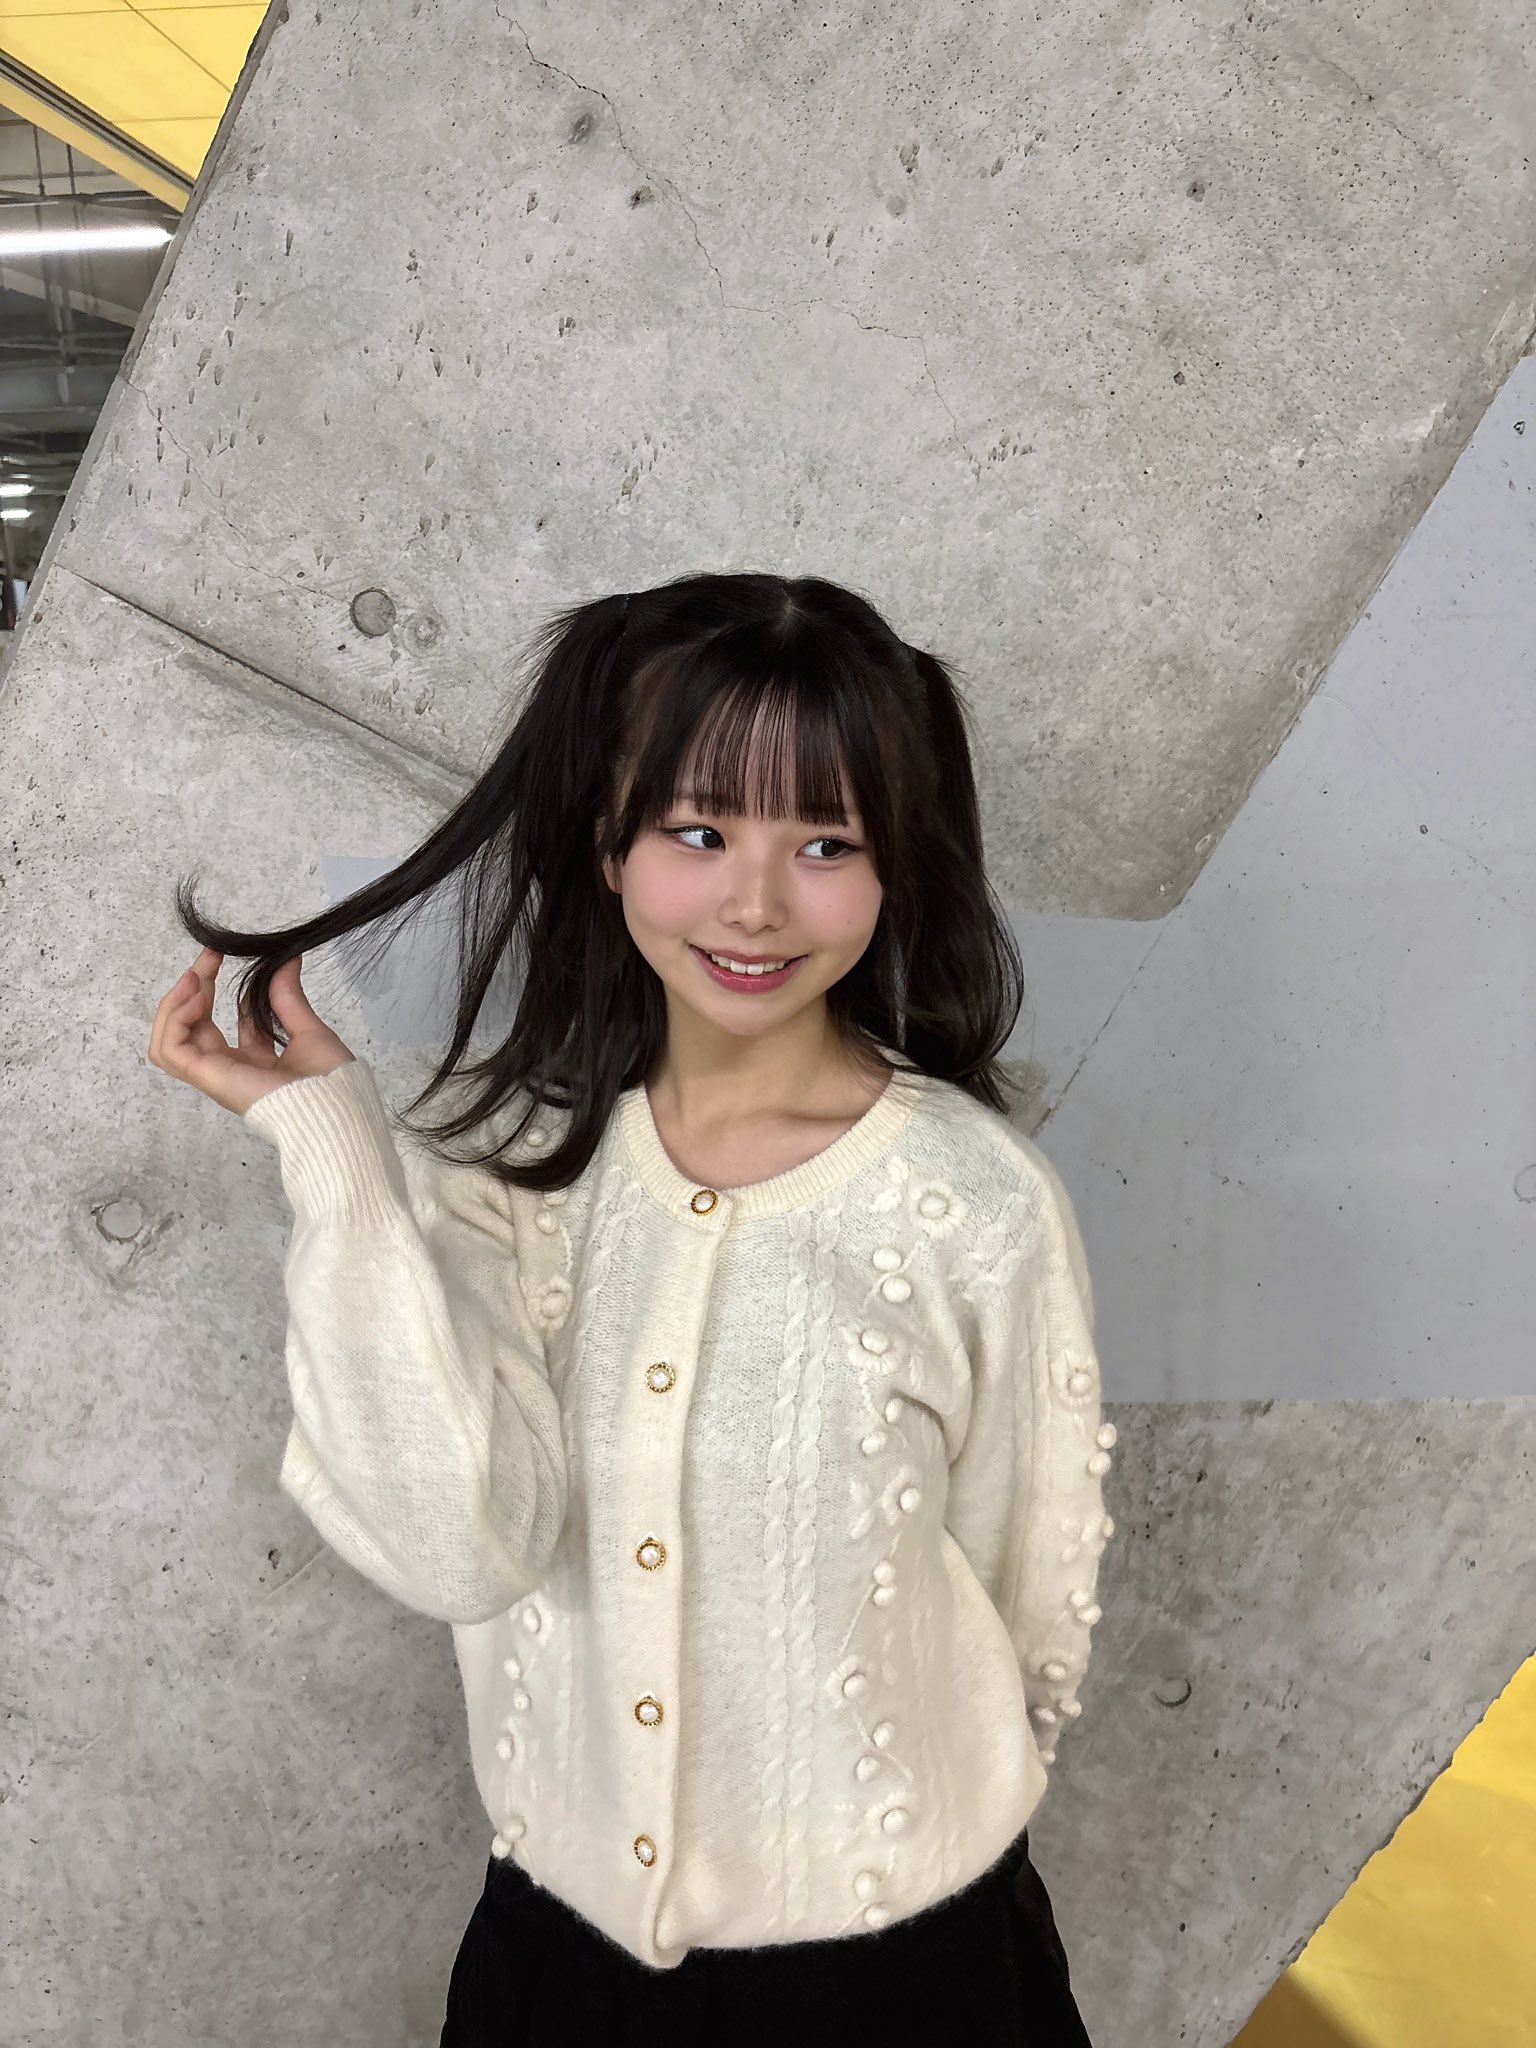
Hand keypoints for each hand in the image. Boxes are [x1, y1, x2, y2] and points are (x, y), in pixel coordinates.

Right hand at [148, 947, 356, 1116]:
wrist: (333, 1106)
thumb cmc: (328, 1079)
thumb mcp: (308, 1029)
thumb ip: (289, 998)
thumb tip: (288, 961)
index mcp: (253, 1063)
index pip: (219, 1024)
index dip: (213, 989)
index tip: (221, 956)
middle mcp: (229, 1069)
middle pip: (191, 1027)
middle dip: (193, 988)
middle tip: (208, 955)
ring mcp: (216, 1075)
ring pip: (170, 1040)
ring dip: (174, 1004)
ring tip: (194, 977)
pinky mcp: (209, 1077)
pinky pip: (170, 1050)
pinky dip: (175, 1021)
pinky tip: (196, 998)